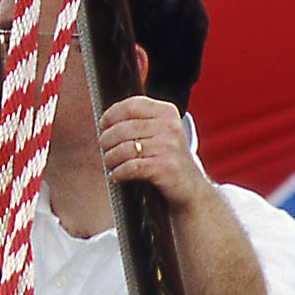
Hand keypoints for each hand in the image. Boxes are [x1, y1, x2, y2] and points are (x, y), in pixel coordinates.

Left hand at [97, 97, 213, 210]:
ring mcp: (169, 147)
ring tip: (110, 163)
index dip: (111, 115)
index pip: (132, 106)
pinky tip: (115, 176)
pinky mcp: (165, 168)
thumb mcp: (160, 133)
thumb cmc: (166, 159)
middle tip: (104, 149)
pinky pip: (130, 167)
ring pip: (124, 149)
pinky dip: (118, 173)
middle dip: (107, 140)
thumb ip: (140, 121)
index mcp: (167, 112)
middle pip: (123, 129)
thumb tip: (104, 120)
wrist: (191, 188)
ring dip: (110, 158)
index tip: (103, 125)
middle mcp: (170, 127)